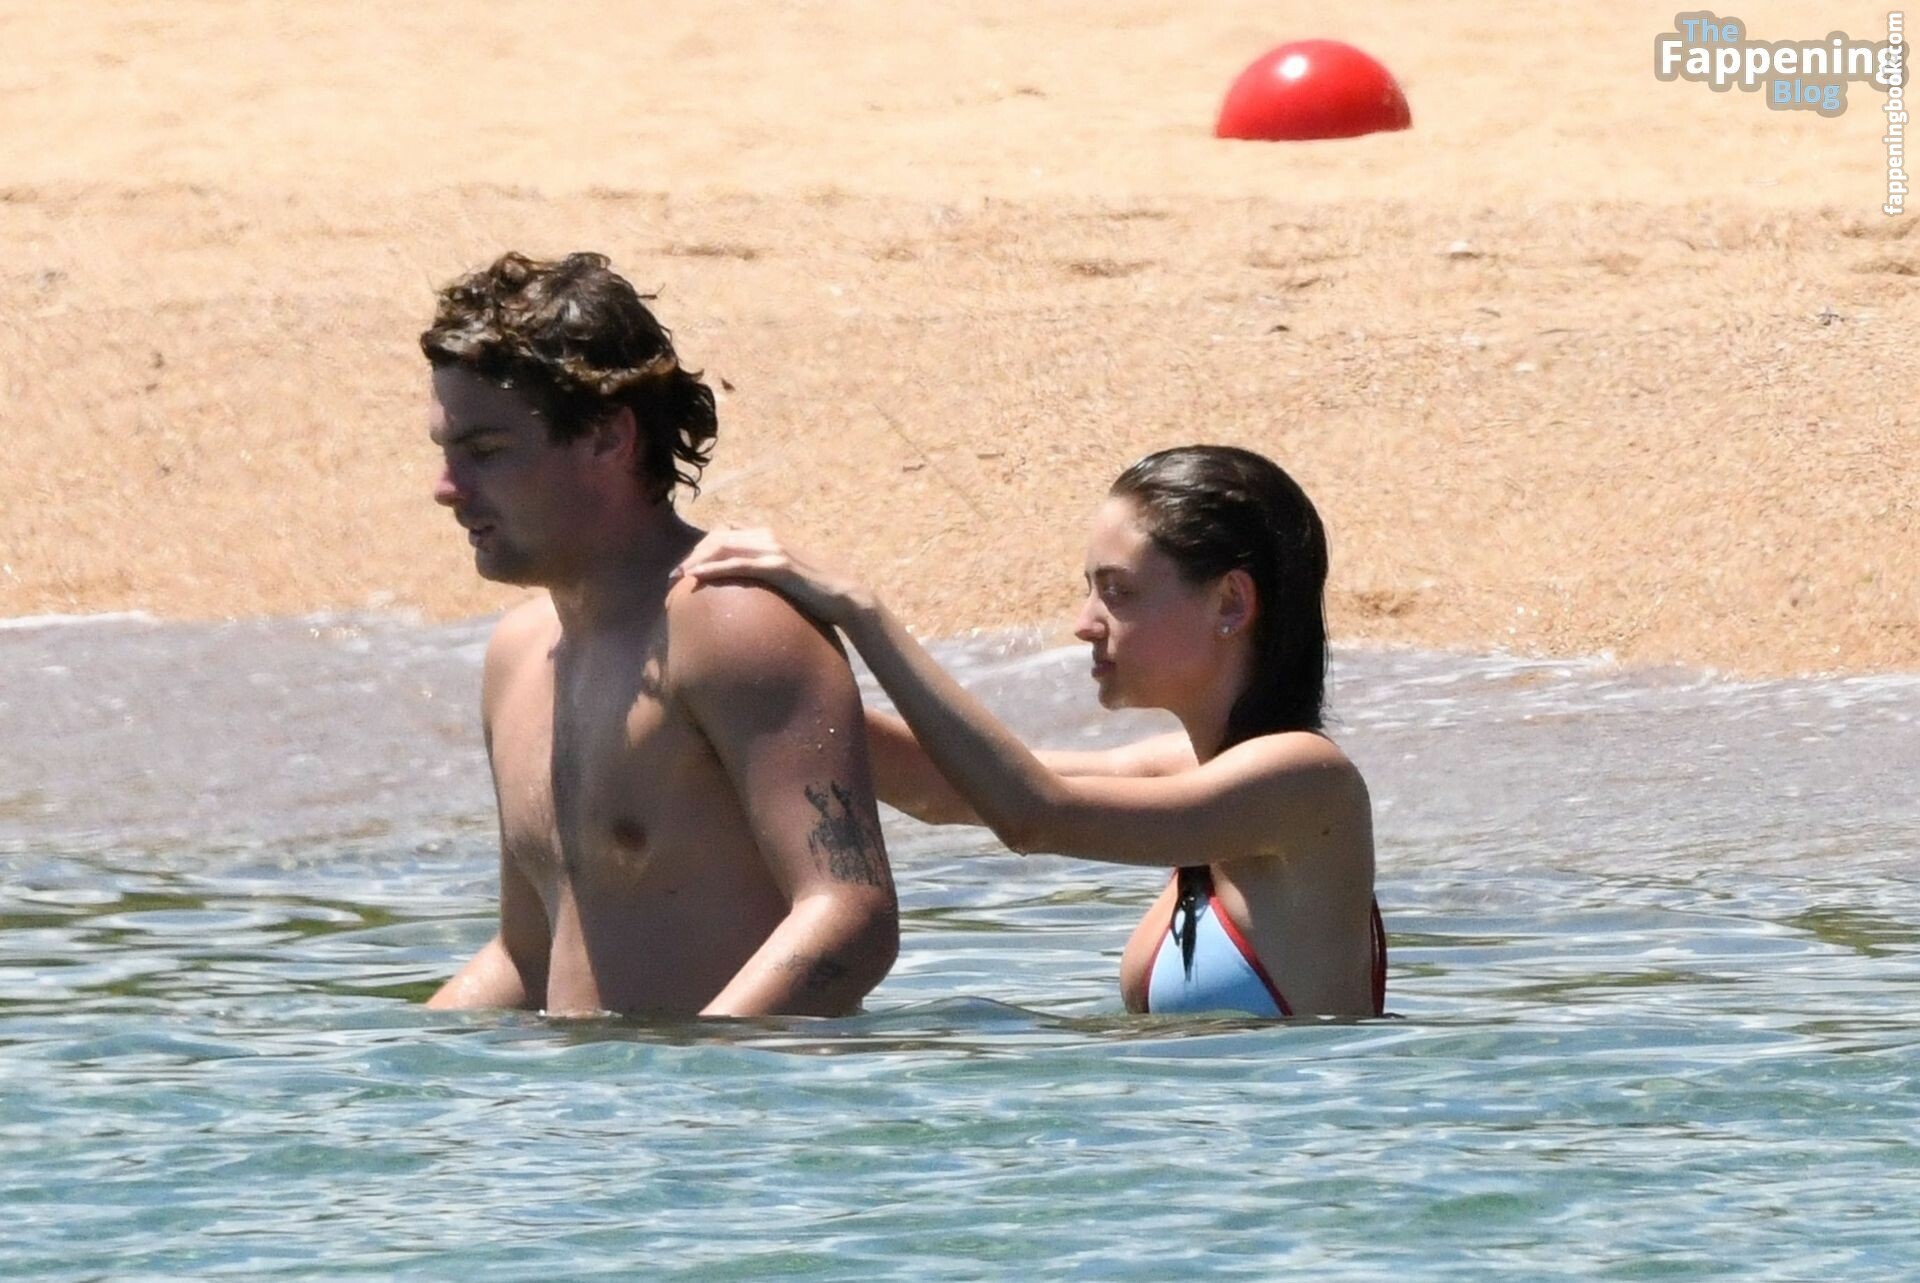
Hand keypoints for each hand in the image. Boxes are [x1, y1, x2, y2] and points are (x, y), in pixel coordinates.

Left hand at [671, 528, 872, 627]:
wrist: (846, 596)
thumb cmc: (818, 592)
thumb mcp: (789, 576)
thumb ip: (769, 572)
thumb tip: (751, 585)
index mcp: (770, 537)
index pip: (726, 533)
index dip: (702, 548)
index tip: (687, 567)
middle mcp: (769, 537)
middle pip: (718, 537)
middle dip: (693, 554)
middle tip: (675, 575)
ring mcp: (774, 549)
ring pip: (723, 546)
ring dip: (697, 560)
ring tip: (678, 576)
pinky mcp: (778, 566)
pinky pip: (738, 564)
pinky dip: (713, 569)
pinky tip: (695, 577)